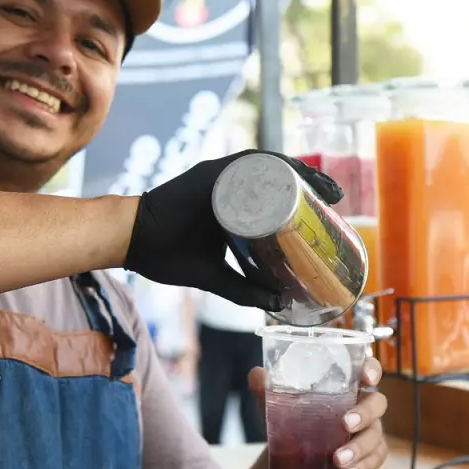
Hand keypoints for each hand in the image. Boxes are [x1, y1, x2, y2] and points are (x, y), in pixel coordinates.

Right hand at [123, 150, 341, 310]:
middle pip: (279, 177)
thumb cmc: (166, 255)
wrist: (131, 243)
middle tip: (337, 198)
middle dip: (312, 182)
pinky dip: (274, 165)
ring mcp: (219, 174)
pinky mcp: (208, 173)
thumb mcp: (215, 276)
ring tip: (326, 188)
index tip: (331, 208)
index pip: (277, 193)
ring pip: (269, 166)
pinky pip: (247, 163)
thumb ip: (245, 291)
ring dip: (301, 171)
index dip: (306, 195)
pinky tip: (297, 173)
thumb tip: (280, 305)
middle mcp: (229, 183)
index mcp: (232, 201)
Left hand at [248, 357, 387, 468]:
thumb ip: (265, 387)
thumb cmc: (290, 417)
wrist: (290, 454)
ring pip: (376, 436)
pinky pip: (375, 460)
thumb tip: (256, 376)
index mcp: (346, 384)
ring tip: (337, 460)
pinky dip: (363, 467)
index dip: (372, 370)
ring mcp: (369, 430)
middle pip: (378, 403)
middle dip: (365, 414)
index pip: (368, 369)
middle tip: (344, 424)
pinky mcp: (368, 455)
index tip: (365, 378)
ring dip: (359, 448)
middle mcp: (362, 404)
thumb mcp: (275, 402)